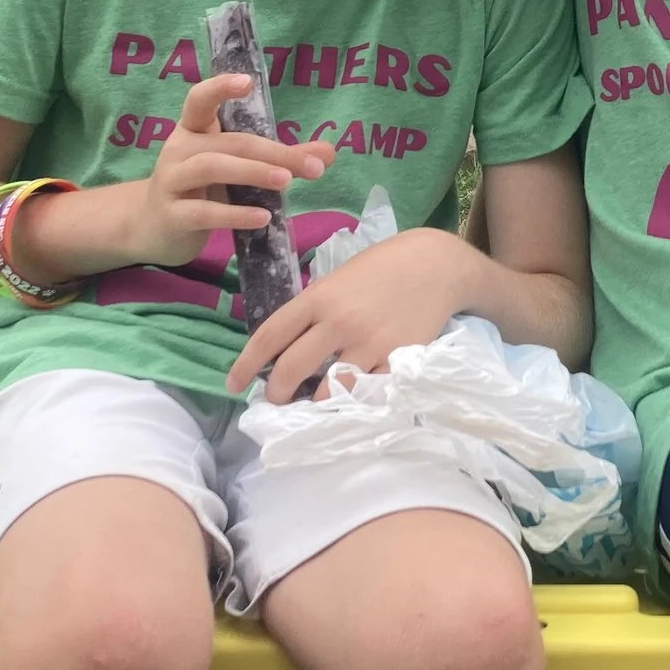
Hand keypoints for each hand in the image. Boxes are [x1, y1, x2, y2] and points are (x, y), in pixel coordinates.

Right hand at [12, 76, 331, 283]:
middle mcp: (179, 149)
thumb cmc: (200, 189)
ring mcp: (172, 181)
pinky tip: (262, 218)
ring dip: (251, 173)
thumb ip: (280, 158)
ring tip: (286, 183)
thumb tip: (329, 153)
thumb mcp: (234, 167)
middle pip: (228, 143)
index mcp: (194, 130)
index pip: (200, 99)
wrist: (150, 226)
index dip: (220, 87)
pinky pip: (203, 212)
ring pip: (211, 168)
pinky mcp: (172, 215)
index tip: (247, 82)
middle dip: (271, 153)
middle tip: (312, 166)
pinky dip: (234, 214)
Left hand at [225, 227, 478, 399]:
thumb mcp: (337, 280)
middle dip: (276, 394)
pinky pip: (366, 393)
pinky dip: (353, 401)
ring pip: (327, 390)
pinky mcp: (396, 360)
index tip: (234, 385)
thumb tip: (285, 347)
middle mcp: (338, 322)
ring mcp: (368, 344)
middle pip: (291, 370)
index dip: (246, 365)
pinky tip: (349, 401)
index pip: (269, 336)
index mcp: (317, 298)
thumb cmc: (382, 269)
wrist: (436, 266)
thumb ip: (313, 311)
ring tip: (313, 404)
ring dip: (315, 404)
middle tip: (276, 401)